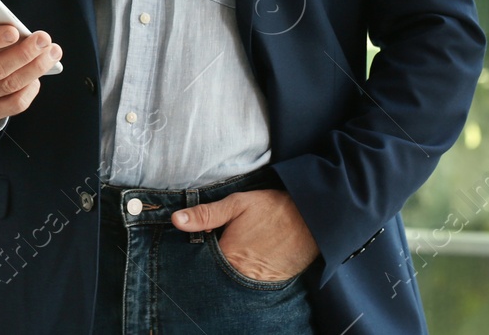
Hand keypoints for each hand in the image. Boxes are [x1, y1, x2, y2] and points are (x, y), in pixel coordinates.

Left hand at [172, 189, 318, 282]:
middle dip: (214, 262)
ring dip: (231, 269)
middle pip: (217, 273)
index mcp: (228, 256)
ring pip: (233, 280)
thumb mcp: (237, 204)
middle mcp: (240, 275)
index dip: (199, 251)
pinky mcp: (272, 285)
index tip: (203, 240)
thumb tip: (176, 220)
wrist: (313, 219)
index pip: (201, 262)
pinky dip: (247, 273)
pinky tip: (251, 257)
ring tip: (240, 249)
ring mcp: (257, 283)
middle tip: (225, 242)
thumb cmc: (273, 208)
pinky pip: (251, 284)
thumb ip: (205, 214)